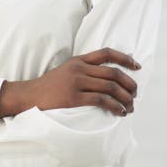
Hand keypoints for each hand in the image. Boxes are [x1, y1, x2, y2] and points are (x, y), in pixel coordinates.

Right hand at [0, 48, 140, 118]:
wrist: (29, 95)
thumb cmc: (48, 87)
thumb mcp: (65, 71)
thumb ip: (82, 71)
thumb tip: (105, 79)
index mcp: (78, 60)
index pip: (106, 53)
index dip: (125, 58)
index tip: (137, 66)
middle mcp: (79, 68)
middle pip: (113, 73)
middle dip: (130, 84)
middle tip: (136, 94)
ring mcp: (77, 82)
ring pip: (111, 87)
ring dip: (126, 98)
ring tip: (131, 107)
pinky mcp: (74, 97)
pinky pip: (102, 100)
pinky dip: (116, 106)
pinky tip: (120, 112)